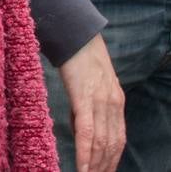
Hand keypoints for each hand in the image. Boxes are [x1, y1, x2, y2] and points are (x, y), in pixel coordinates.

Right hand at [58, 34, 124, 171]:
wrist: (76, 35)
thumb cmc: (79, 57)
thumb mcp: (91, 83)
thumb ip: (91, 104)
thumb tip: (82, 126)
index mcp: (115, 101)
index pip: (118, 137)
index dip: (112, 158)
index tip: (105, 171)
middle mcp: (113, 104)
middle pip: (112, 143)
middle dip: (105, 165)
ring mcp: (100, 102)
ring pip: (102, 142)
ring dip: (96, 164)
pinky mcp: (84, 98)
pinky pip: (87, 132)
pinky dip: (86, 152)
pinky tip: (83, 166)